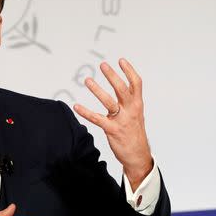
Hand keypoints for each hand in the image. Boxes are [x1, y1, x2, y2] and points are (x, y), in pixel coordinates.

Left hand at [73, 58, 152, 190]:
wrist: (138, 155)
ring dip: (97, 90)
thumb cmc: (135, 133)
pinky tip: (77, 106)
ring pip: (109, 102)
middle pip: (122, 89)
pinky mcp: (112, 130)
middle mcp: (131, 110)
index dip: (129, 71)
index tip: (121, 60)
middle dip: (112, 76)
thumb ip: (130, 101)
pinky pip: (97, 119)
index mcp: (137, 104)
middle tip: (102, 65)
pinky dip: (86, 112)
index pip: (136, 83)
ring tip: (87, 80)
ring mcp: (122, 120)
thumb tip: (122, 86)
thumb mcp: (137, 114)